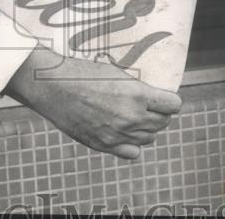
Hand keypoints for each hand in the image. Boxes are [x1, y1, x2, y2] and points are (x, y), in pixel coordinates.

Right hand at [5, 46, 181, 159]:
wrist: (51, 85)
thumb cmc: (80, 73)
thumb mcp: (115, 72)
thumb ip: (136, 89)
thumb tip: (151, 98)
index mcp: (137, 94)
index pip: (173, 105)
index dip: (170, 101)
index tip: (164, 99)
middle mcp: (132, 116)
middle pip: (162, 122)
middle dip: (159, 114)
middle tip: (149, 106)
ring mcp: (118, 133)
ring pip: (149, 138)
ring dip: (146, 128)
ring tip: (134, 117)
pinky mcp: (104, 145)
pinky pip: (133, 152)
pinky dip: (133, 144)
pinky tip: (124, 132)